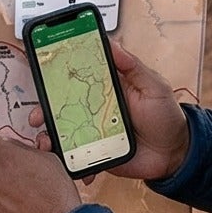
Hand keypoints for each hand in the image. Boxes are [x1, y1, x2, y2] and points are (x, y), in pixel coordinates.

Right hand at [22, 41, 190, 180]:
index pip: (76, 80)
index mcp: (105, 89)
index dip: (55, 79)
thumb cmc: (166, 115)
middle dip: (43, 112)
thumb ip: (132, 66)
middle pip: (62, 109)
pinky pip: (78, 159)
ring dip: (50, 140)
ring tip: (45, 145)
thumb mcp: (153, 85)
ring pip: (64, 135)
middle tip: (36, 118)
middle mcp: (95, 110)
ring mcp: (94, 134)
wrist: (175, 154)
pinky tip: (68, 169)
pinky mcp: (97, 155)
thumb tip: (111, 43)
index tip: (41, 77)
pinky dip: (71, 165)